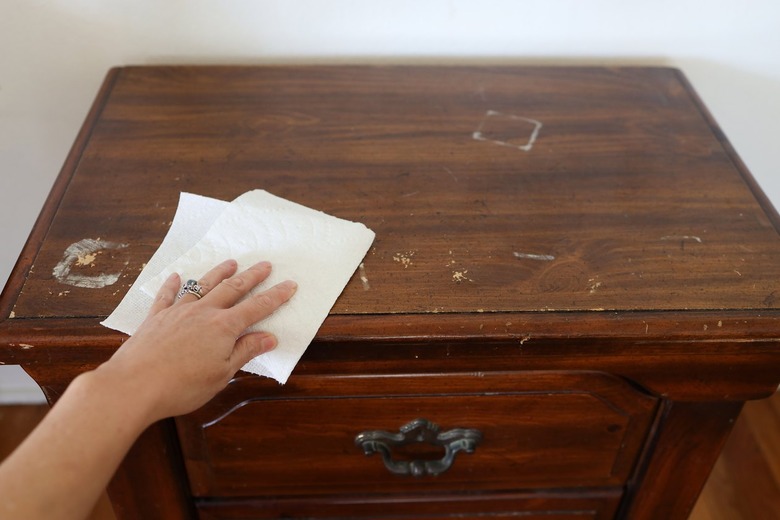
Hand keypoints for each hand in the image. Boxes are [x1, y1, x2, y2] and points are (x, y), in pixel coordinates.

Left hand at [98, 259, 296, 421]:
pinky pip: (166, 296)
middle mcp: (203, 313)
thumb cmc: (181, 386)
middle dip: (251, 276)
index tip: (289, 285)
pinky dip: (172, 285)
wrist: (134, 386)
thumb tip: (269, 337)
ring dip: (218, 274)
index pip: (256, 308)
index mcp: (224, 328)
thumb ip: (245, 352)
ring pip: (202, 286)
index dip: (275, 296)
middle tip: (265, 265)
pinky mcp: (155, 318)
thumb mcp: (222, 374)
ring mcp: (177, 312)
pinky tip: (175, 276)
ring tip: (230, 263)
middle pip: (232, 289)